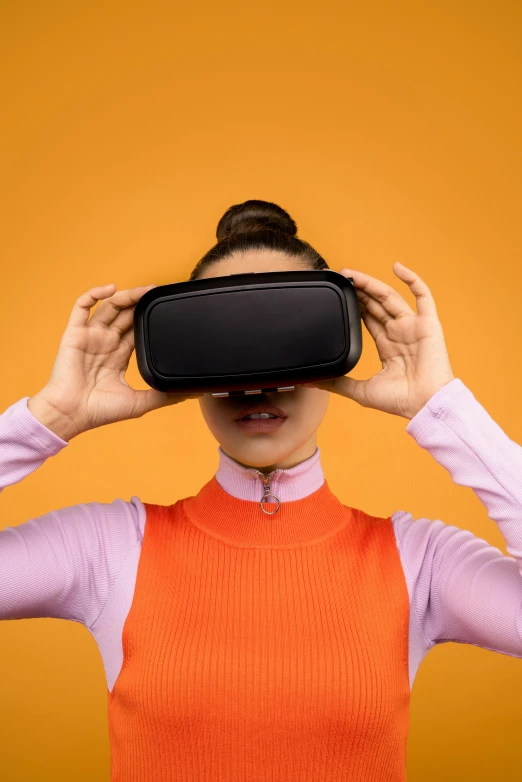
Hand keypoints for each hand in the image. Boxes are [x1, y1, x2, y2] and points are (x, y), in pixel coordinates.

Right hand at [28, 283, 202, 439]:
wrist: (71, 415)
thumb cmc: (99, 411)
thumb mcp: (139, 403)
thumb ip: (162, 396)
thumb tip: (189, 394)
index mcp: (118, 355)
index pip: (137, 329)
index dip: (149, 317)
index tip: (166, 309)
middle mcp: (105, 342)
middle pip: (126, 314)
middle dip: (142, 302)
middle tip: (160, 293)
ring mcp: (90, 336)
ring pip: (110, 307)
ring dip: (127, 296)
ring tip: (145, 289)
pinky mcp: (75, 333)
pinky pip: (82, 307)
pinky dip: (94, 294)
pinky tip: (111, 289)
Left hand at [302, 262, 455, 419]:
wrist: (425, 405)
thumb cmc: (400, 401)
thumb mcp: (361, 391)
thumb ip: (337, 384)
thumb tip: (311, 381)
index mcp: (387, 345)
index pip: (367, 317)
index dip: (354, 304)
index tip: (337, 294)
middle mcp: (399, 332)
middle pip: (375, 304)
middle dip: (357, 290)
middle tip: (338, 278)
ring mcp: (413, 326)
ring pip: (390, 296)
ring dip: (371, 283)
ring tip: (351, 273)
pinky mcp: (428, 324)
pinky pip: (423, 295)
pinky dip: (412, 279)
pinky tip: (396, 267)